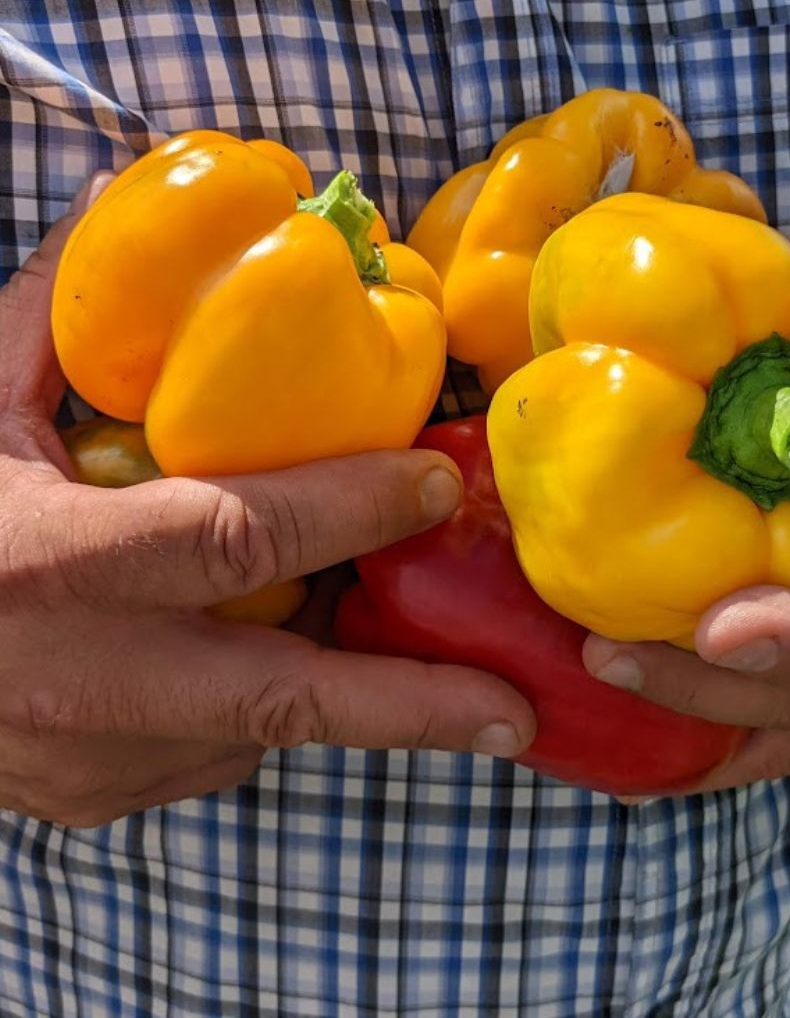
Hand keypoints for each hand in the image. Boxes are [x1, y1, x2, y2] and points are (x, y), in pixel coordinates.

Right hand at [0, 177, 534, 826]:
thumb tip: (129, 215)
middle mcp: (85, 684)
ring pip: (263, 730)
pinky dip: (260, 703)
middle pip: (287, 700)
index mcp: (51, 569)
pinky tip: (268, 652)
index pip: (237, 537)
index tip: (433, 481)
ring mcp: (91, 763)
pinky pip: (214, 752)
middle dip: (414, 708)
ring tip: (409, 644)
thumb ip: (47, 326)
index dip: (350, 509)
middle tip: (514, 710)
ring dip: (343, 687)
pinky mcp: (91, 802)